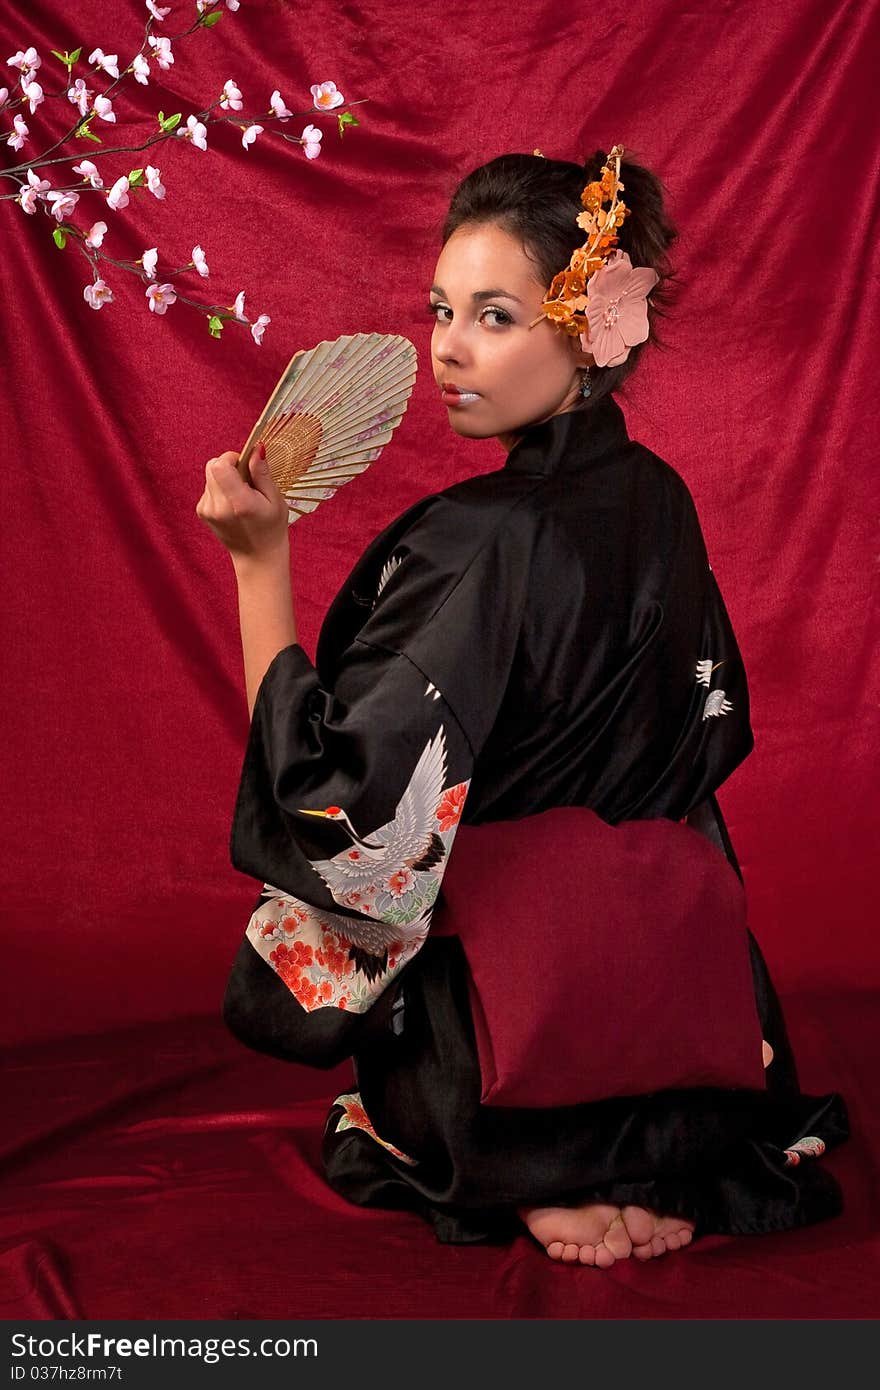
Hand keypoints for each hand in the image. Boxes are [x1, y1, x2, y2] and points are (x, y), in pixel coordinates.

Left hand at [195, 443, 289, 561]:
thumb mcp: (275, 499)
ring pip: (210, 476)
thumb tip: (255, 448)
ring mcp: (207, 510)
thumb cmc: (271, 527)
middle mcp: (218, 507)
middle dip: (227, 465)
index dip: (230, 458)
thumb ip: (262, 473)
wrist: (257, 556)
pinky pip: (208, 487)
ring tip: (241, 495)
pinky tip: (232, 503)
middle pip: (211, 467)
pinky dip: (220, 489)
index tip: (243, 463)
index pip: (219, 466)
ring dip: (224, 478)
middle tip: (245, 479)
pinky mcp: (202, 512)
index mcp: (239, 503)